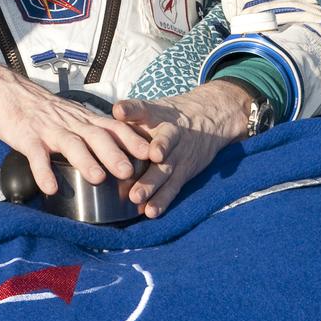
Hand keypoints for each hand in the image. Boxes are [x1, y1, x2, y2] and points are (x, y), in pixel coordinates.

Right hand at [0, 63, 150, 194]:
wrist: (4, 90)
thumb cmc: (40, 108)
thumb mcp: (70, 115)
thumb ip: (90, 130)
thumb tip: (117, 151)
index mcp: (82, 118)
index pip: (113, 126)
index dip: (133, 140)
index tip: (153, 154)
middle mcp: (70, 122)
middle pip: (96, 136)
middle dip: (115, 153)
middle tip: (130, 171)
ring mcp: (48, 129)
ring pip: (70, 143)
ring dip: (85, 160)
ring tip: (98, 178)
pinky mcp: (26, 136)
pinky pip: (36, 155)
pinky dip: (43, 171)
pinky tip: (50, 187)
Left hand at [112, 79, 249, 217]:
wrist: (208, 118)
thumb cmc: (168, 116)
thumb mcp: (152, 108)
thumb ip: (132, 112)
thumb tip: (112, 113)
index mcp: (157, 115)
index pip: (142, 108)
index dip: (131, 110)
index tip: (119, 112)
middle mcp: (170, 133)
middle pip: (160, 144)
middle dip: (149, 156)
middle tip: (130, 171)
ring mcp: (179, 154)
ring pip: (166, 170)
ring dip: (152, 186)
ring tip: (136, 198)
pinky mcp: (185, 171)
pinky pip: (174, 187)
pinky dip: (163, 200)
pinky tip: (150, 212)